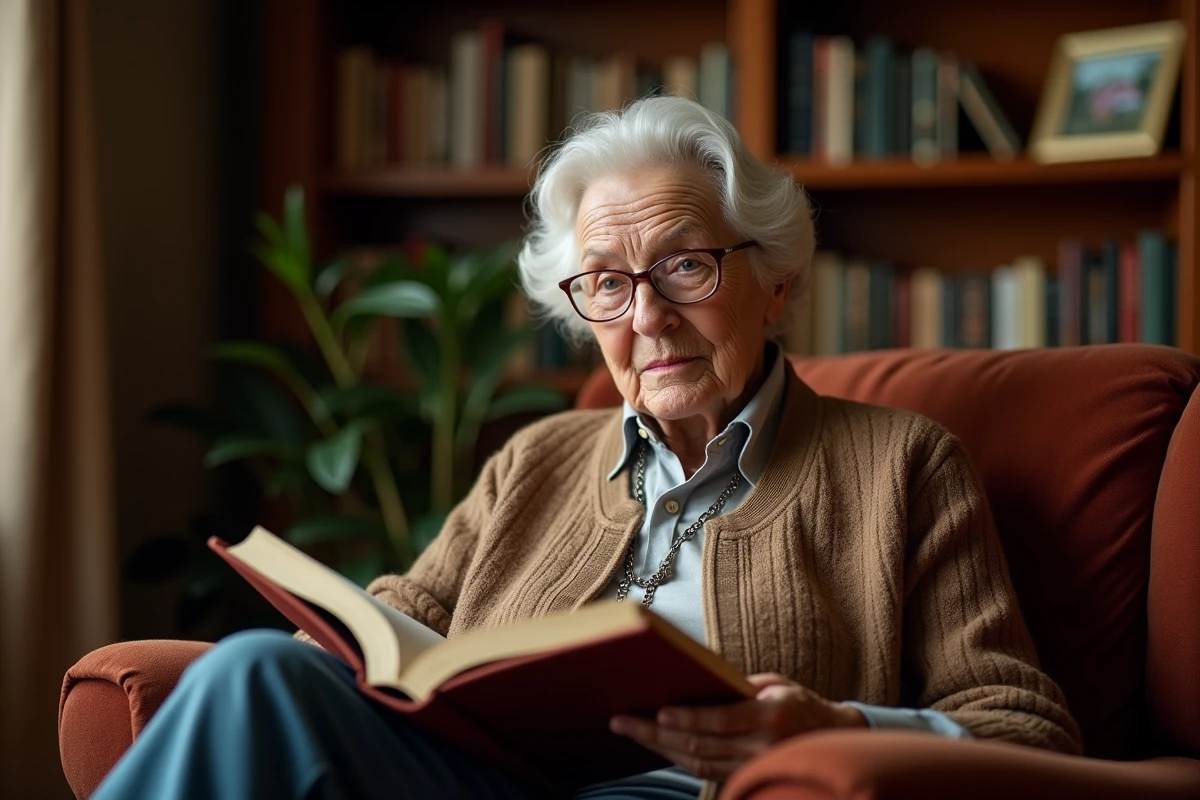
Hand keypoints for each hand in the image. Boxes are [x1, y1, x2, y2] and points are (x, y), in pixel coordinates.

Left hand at [609, 673, 866, 781]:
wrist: (834, 739)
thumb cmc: (799, 703)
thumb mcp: (775, 684)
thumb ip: (739, 686)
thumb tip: (696, 679)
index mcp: (770, 716)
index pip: (721, 721)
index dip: (687, 718)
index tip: (657, 711)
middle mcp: (761, 746)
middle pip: (700, 745)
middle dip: (656, 733)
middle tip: (621, 721)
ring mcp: (753, 767)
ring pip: (697, 763)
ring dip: (659, 748)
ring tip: (629, 731)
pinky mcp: (746, 778)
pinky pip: (704, 772)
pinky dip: (676, 758)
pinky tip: (656, 744)